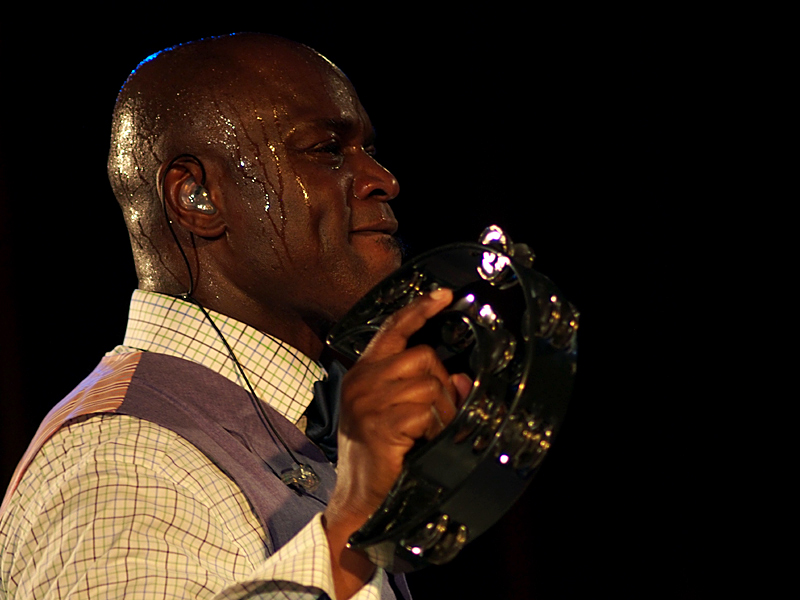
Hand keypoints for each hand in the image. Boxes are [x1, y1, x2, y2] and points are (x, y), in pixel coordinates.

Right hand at [322, 288, 470, 597]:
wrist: (357, 498)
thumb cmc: (377, 455)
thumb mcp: (395, 413)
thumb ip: (421, 388)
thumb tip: (460, 379)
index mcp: (363, 373)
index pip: (392, 329)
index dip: (419, 309)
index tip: (443, 294)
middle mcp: (362, 381)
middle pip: (423, 356)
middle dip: (442, 383)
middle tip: (440, 412)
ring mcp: (368, 402)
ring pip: (429, 384)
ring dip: (442, 410)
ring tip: (430, 432)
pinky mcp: (380, 424)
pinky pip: (426, 411)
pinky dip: (435, 427)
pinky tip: (422, 442)